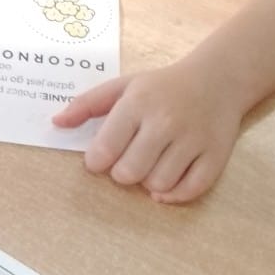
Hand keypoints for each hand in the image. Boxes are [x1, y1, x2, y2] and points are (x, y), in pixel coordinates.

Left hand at [51, 55, 243, 203]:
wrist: (218, 80)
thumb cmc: (161, 87)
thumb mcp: (122, 86)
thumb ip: (86, 104)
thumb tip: (56, 122)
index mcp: (139, 102)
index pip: (106, 147)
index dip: (96, 161)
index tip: (99, 159)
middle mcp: (166, 122)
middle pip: (130, 172)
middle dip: (121, 173)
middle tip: (127, 161)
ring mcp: (193, 140)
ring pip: (158, 184)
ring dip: (147, 183)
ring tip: (149, 165)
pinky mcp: (216, 156)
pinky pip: (190, 190)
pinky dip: (174, 195)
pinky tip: (165, 183)